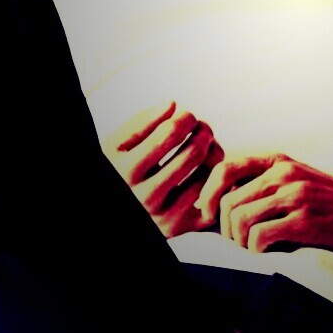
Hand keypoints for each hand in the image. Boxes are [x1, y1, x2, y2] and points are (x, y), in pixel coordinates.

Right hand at [105, 101, 223, 237]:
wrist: (118, 209)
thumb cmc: (118, 169)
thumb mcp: (116, 144)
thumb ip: (141, 122)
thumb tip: (173, 105)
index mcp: (127, 170)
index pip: (170, 132)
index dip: (186, 117)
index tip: (186, 115)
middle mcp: (146, 197)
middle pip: (194, 152)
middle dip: (204, 131)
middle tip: (203, 128)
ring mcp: (165, 215)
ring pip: (208, 174)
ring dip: (214, 152)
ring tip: (206, 145)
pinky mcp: (181, 227)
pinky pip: (212, 197)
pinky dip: (215, 180)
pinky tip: (207, 169)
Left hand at [198, 154, 332, 253]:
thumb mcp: (301, 177)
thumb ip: (269, 181)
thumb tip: (225, 198)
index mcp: (280, 161)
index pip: (226, 168)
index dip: (208, 193)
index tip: (208, 213)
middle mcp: (285, 173)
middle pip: (228, 200)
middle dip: (224, 227)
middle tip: (236, 241)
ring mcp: (295, 196)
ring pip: (239, 219)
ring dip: (238, 241)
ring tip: (252, 248)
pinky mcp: (304, 222)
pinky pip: (258, 237)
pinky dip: (255, 250)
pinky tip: (267, 252)